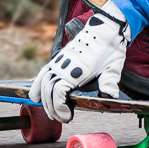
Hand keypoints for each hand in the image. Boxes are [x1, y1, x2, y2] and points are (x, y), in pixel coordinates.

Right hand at [30, 0, 129, 122]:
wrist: (105, 29)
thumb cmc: (110, 49)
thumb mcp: (113, 68)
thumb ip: (109, 83)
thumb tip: (109, 96)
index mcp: (77, 70)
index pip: (59, 92)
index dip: (59, 107)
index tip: (67, 116)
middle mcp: (65, 65)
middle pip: (49, 90)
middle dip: (52, 107)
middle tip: (61, 118)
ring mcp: (60, 61)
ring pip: (43, 82)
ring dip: (44, 99)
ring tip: (51, 112)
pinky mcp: (59, 58)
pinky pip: (43, 73)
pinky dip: (37, 85)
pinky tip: (35, 96)